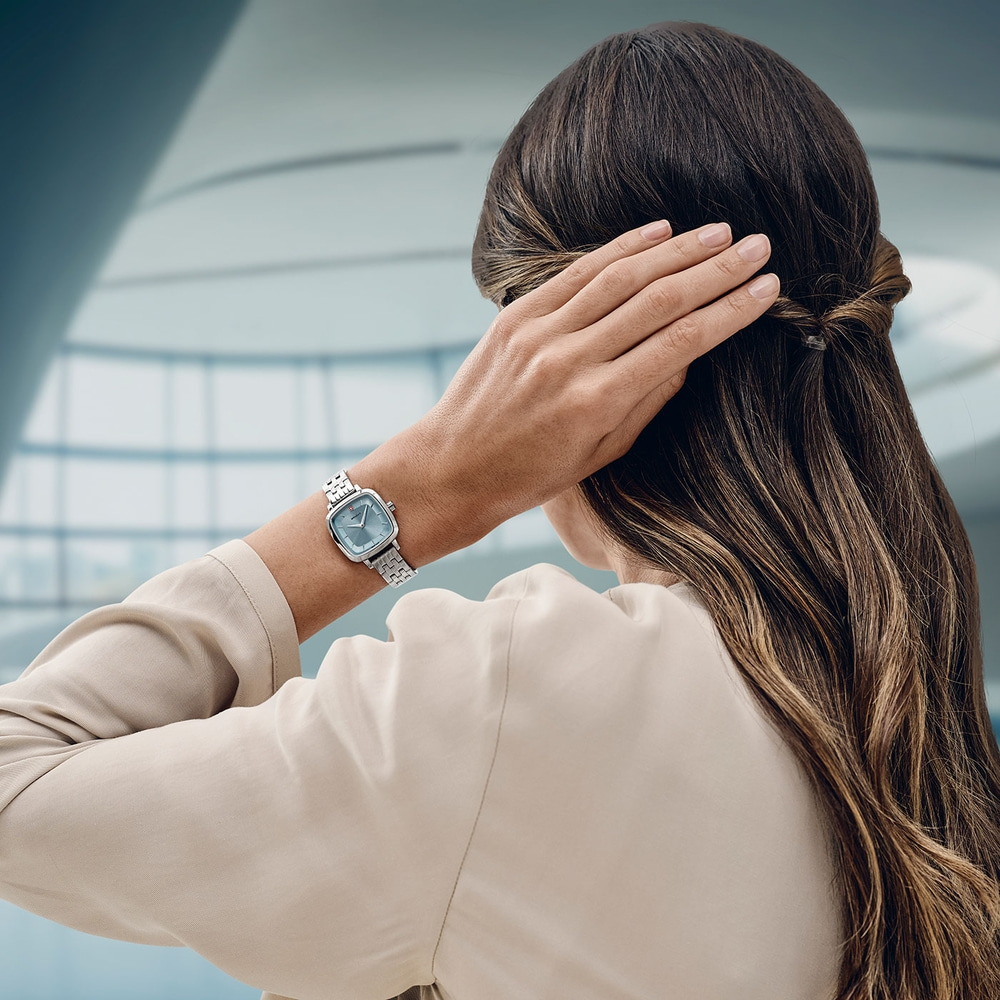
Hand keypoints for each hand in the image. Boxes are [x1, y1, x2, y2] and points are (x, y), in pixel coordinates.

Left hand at [354, 220, 777, 562]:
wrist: (453, 468)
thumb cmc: (533, 474)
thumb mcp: (603, 453)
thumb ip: (650, 399)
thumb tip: (692, 349)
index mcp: (597, 402)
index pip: (682, 341)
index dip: (730, 311)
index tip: (768, 290)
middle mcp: (570, 360)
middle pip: (659, 300)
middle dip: (716, 270)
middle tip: (759, 247)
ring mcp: (539, 333)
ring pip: (621, 277)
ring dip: (677, 250)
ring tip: (720, 234)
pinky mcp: (516, 317)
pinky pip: (577, 273)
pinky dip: (620, 249)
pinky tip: (657, 233)